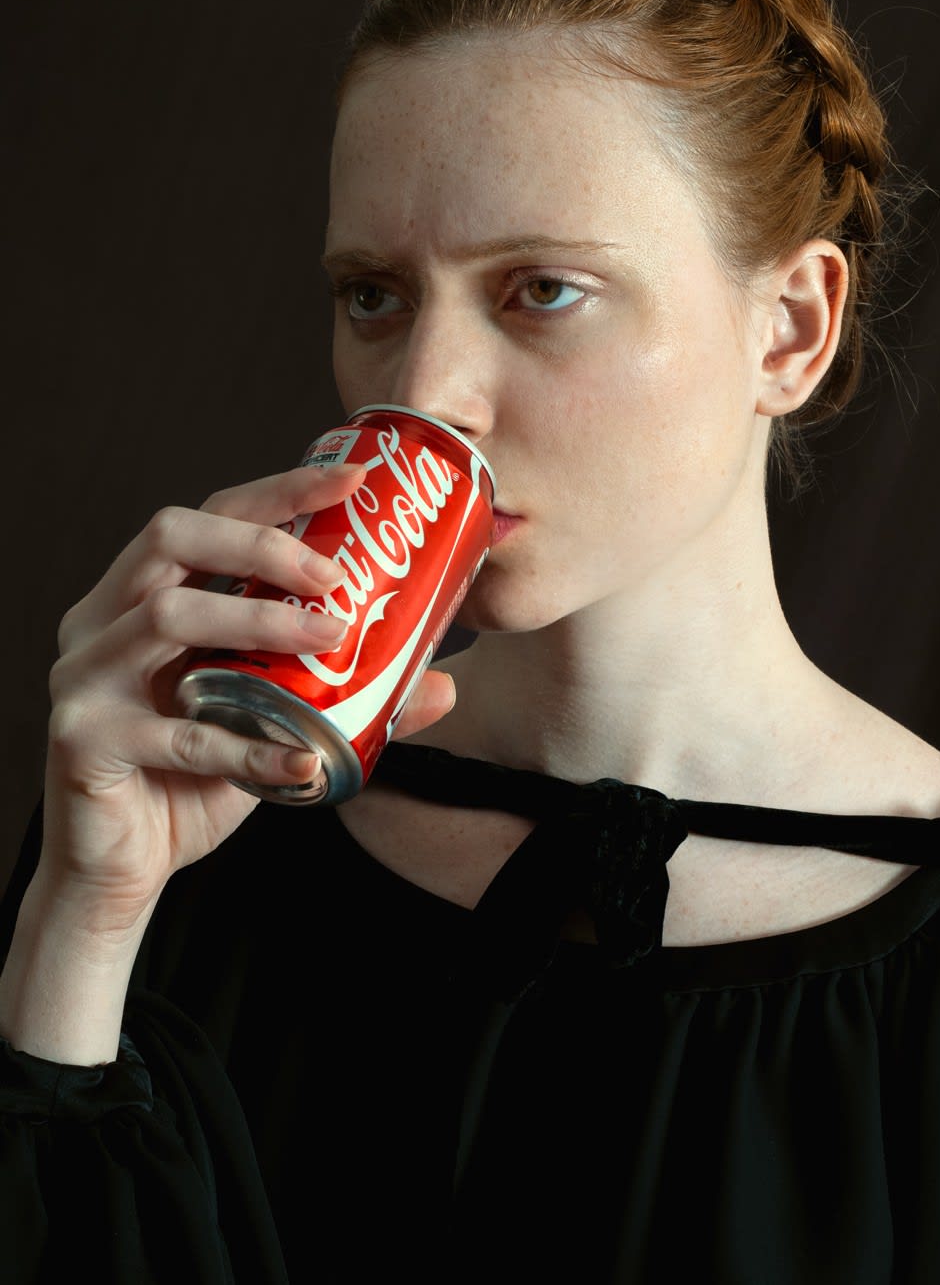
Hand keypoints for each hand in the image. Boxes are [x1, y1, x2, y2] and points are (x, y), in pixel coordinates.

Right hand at [38, 462, 457, 934]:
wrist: (121, 872)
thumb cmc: (192, 782)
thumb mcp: (270, 724)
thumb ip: (344, 698)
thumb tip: (443, 687)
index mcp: (140, 599)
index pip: (209, 516)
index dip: (278, 491)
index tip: (351, 478)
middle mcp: (101, 622)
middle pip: (172, 536)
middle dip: (262, 541)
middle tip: (335, 573)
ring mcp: (84, 676)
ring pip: (166, 614)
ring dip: (260, 620)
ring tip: (331, 638)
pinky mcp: (83, 739)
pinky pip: (178, 733)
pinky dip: (251, 745)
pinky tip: (304, 759)